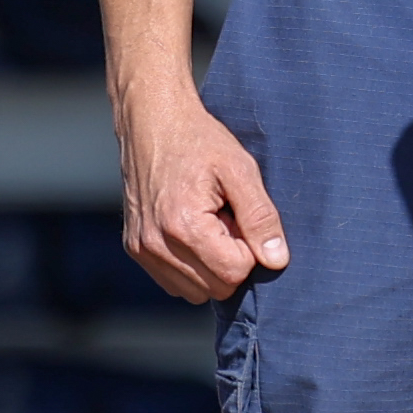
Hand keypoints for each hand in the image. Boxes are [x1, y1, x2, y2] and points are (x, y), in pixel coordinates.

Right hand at [118, 85, 289, 302]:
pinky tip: (190, 231)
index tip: (238, 216)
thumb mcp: (240, 169)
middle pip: (216, 288)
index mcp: (183, 225)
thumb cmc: (198, 140)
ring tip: (207, 224)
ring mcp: (142, 249)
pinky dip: (190, 266)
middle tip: (224, 218)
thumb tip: (277, 261)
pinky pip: (174, 283)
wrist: (150, 121)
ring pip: (195, 292)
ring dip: (210, 265)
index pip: (234, 273)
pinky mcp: (135, 248)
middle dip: (230, 259)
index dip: (247, 248)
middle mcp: (156, 244)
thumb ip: (260, 217)